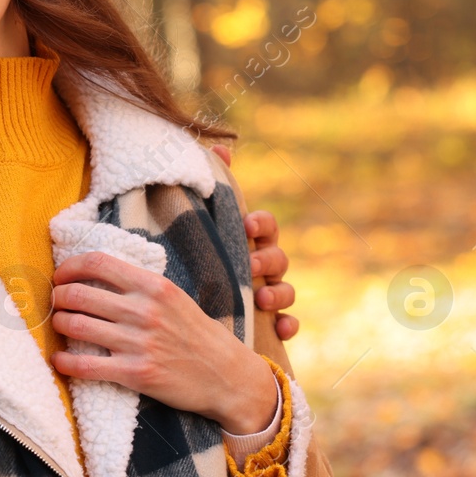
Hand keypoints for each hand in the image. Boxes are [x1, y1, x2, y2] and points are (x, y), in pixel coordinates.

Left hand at [49, 251, 278, 434]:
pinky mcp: (137, 374)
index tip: (60, 276)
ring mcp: (140, 343)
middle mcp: (144, 311)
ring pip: (78, 326)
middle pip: (79, 294)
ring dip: (59, 324)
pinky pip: (87, 366)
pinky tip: (59, 360)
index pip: (98, 263)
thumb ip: (138, 285)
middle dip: (58, 297)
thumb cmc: (196, 334)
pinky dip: (65, 362)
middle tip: (55, 302)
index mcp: (153, 286)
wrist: (227, 375)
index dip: (70, 267)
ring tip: (58, 326)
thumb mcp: (174, 297)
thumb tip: (95, 274)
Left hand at [210, 144, 297, 341]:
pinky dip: (289, 326)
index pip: (265, 225)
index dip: (262, 223)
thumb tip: (222, 147)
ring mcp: (267, 294)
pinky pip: (288, 324)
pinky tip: (282, 329)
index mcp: (246, 240)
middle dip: (268, 260)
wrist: (185, 308)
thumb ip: (211, 188)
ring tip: (263, 299)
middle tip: (250, 266)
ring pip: (286, 290)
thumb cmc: (195, 257)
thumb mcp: (197, 224)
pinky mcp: (265, 323)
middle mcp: (260, 266)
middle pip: (278, 258)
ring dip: (280, 293)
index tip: (248, 224)